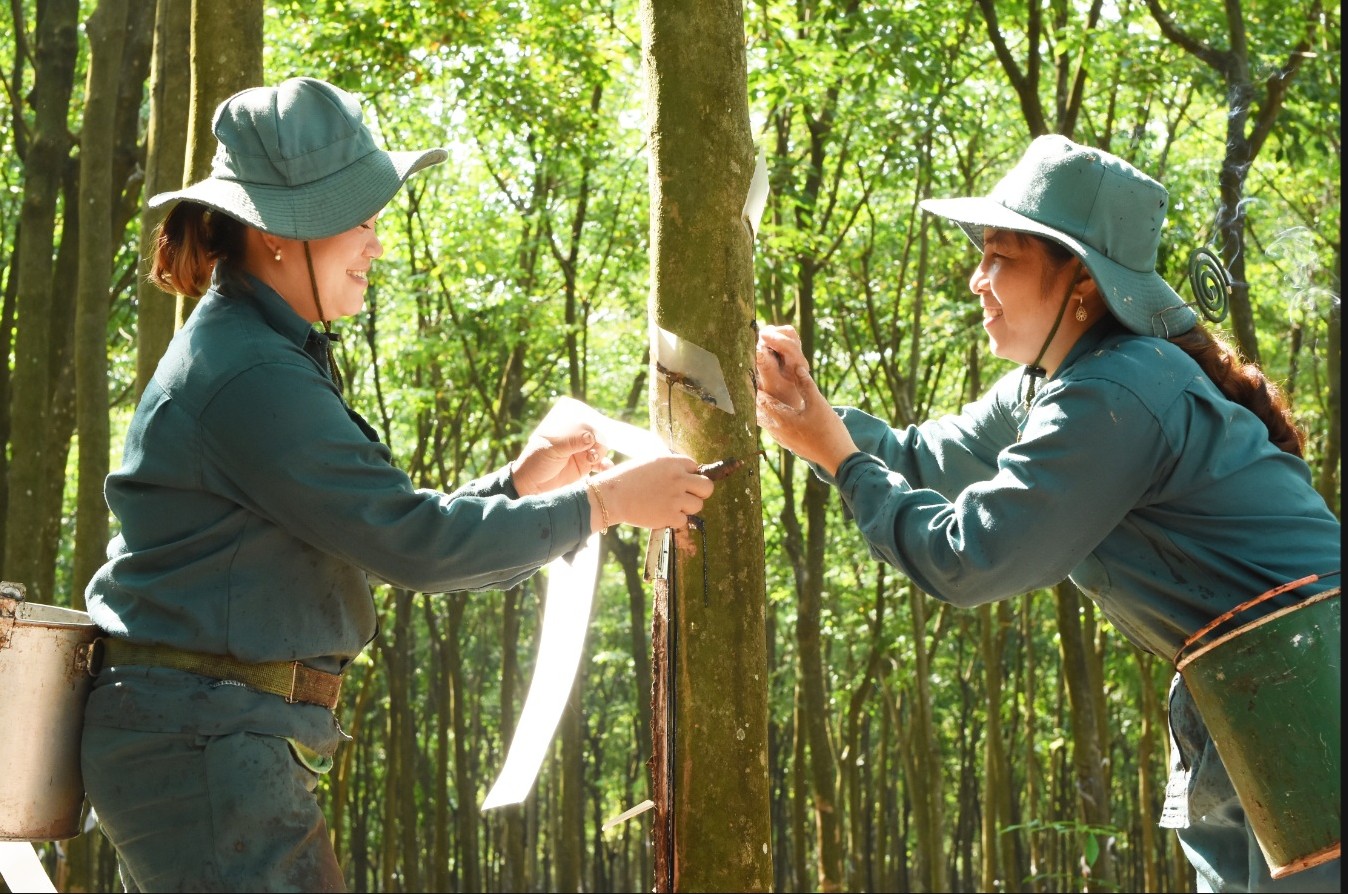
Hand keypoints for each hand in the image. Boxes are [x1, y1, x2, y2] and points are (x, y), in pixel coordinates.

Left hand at [512, 424, 612, 495]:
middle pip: (596, 437)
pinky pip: (601, 464)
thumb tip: (592, 437)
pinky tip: (607, 469)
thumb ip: (571, 441)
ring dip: (601, 454)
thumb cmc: (536, 463)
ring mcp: (581, 453)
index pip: (586, 426)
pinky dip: (606, 465)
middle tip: (591, 455)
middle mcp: (576, 440)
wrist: (531, 486)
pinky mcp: (585, 468)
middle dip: (598, 444)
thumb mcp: (551, 449)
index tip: (590, 442)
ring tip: (593, 461)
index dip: (592, 433)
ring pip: (600, 449)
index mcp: (566, 430)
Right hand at [587, 454, 713, 531]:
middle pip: (707, 487)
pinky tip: (660, 514)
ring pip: (698, 505)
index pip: (695, 467)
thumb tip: (685, 474)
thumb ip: (668, 467)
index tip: (680, 482)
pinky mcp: (670, 515)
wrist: (611, 497)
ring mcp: (676, 497)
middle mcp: (678, 478)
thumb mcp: (648, 462)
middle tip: (687, 496)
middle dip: (699, 492)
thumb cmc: (625, 479)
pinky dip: (674, 520)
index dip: (689, 475)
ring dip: (686, 508)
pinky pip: (684, 520)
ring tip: (670, 506)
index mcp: (672, 462)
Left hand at [754, 324, 857, 475]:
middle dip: (755, 398)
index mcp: (782, 419)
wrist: (837, 458)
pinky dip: (770, 418)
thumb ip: (806, 384)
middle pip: (758, 412)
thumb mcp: (819, 404)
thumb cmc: (829, 430)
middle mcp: (777, 430)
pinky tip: (776, 413)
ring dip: (762, 409)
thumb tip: (797, 368)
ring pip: (764, 421)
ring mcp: (781, 439)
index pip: (761, 400)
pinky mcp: (788, 444)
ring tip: (761, 395)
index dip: (754, 387)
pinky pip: (772, 429)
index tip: (748, 376)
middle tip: (751, 383)